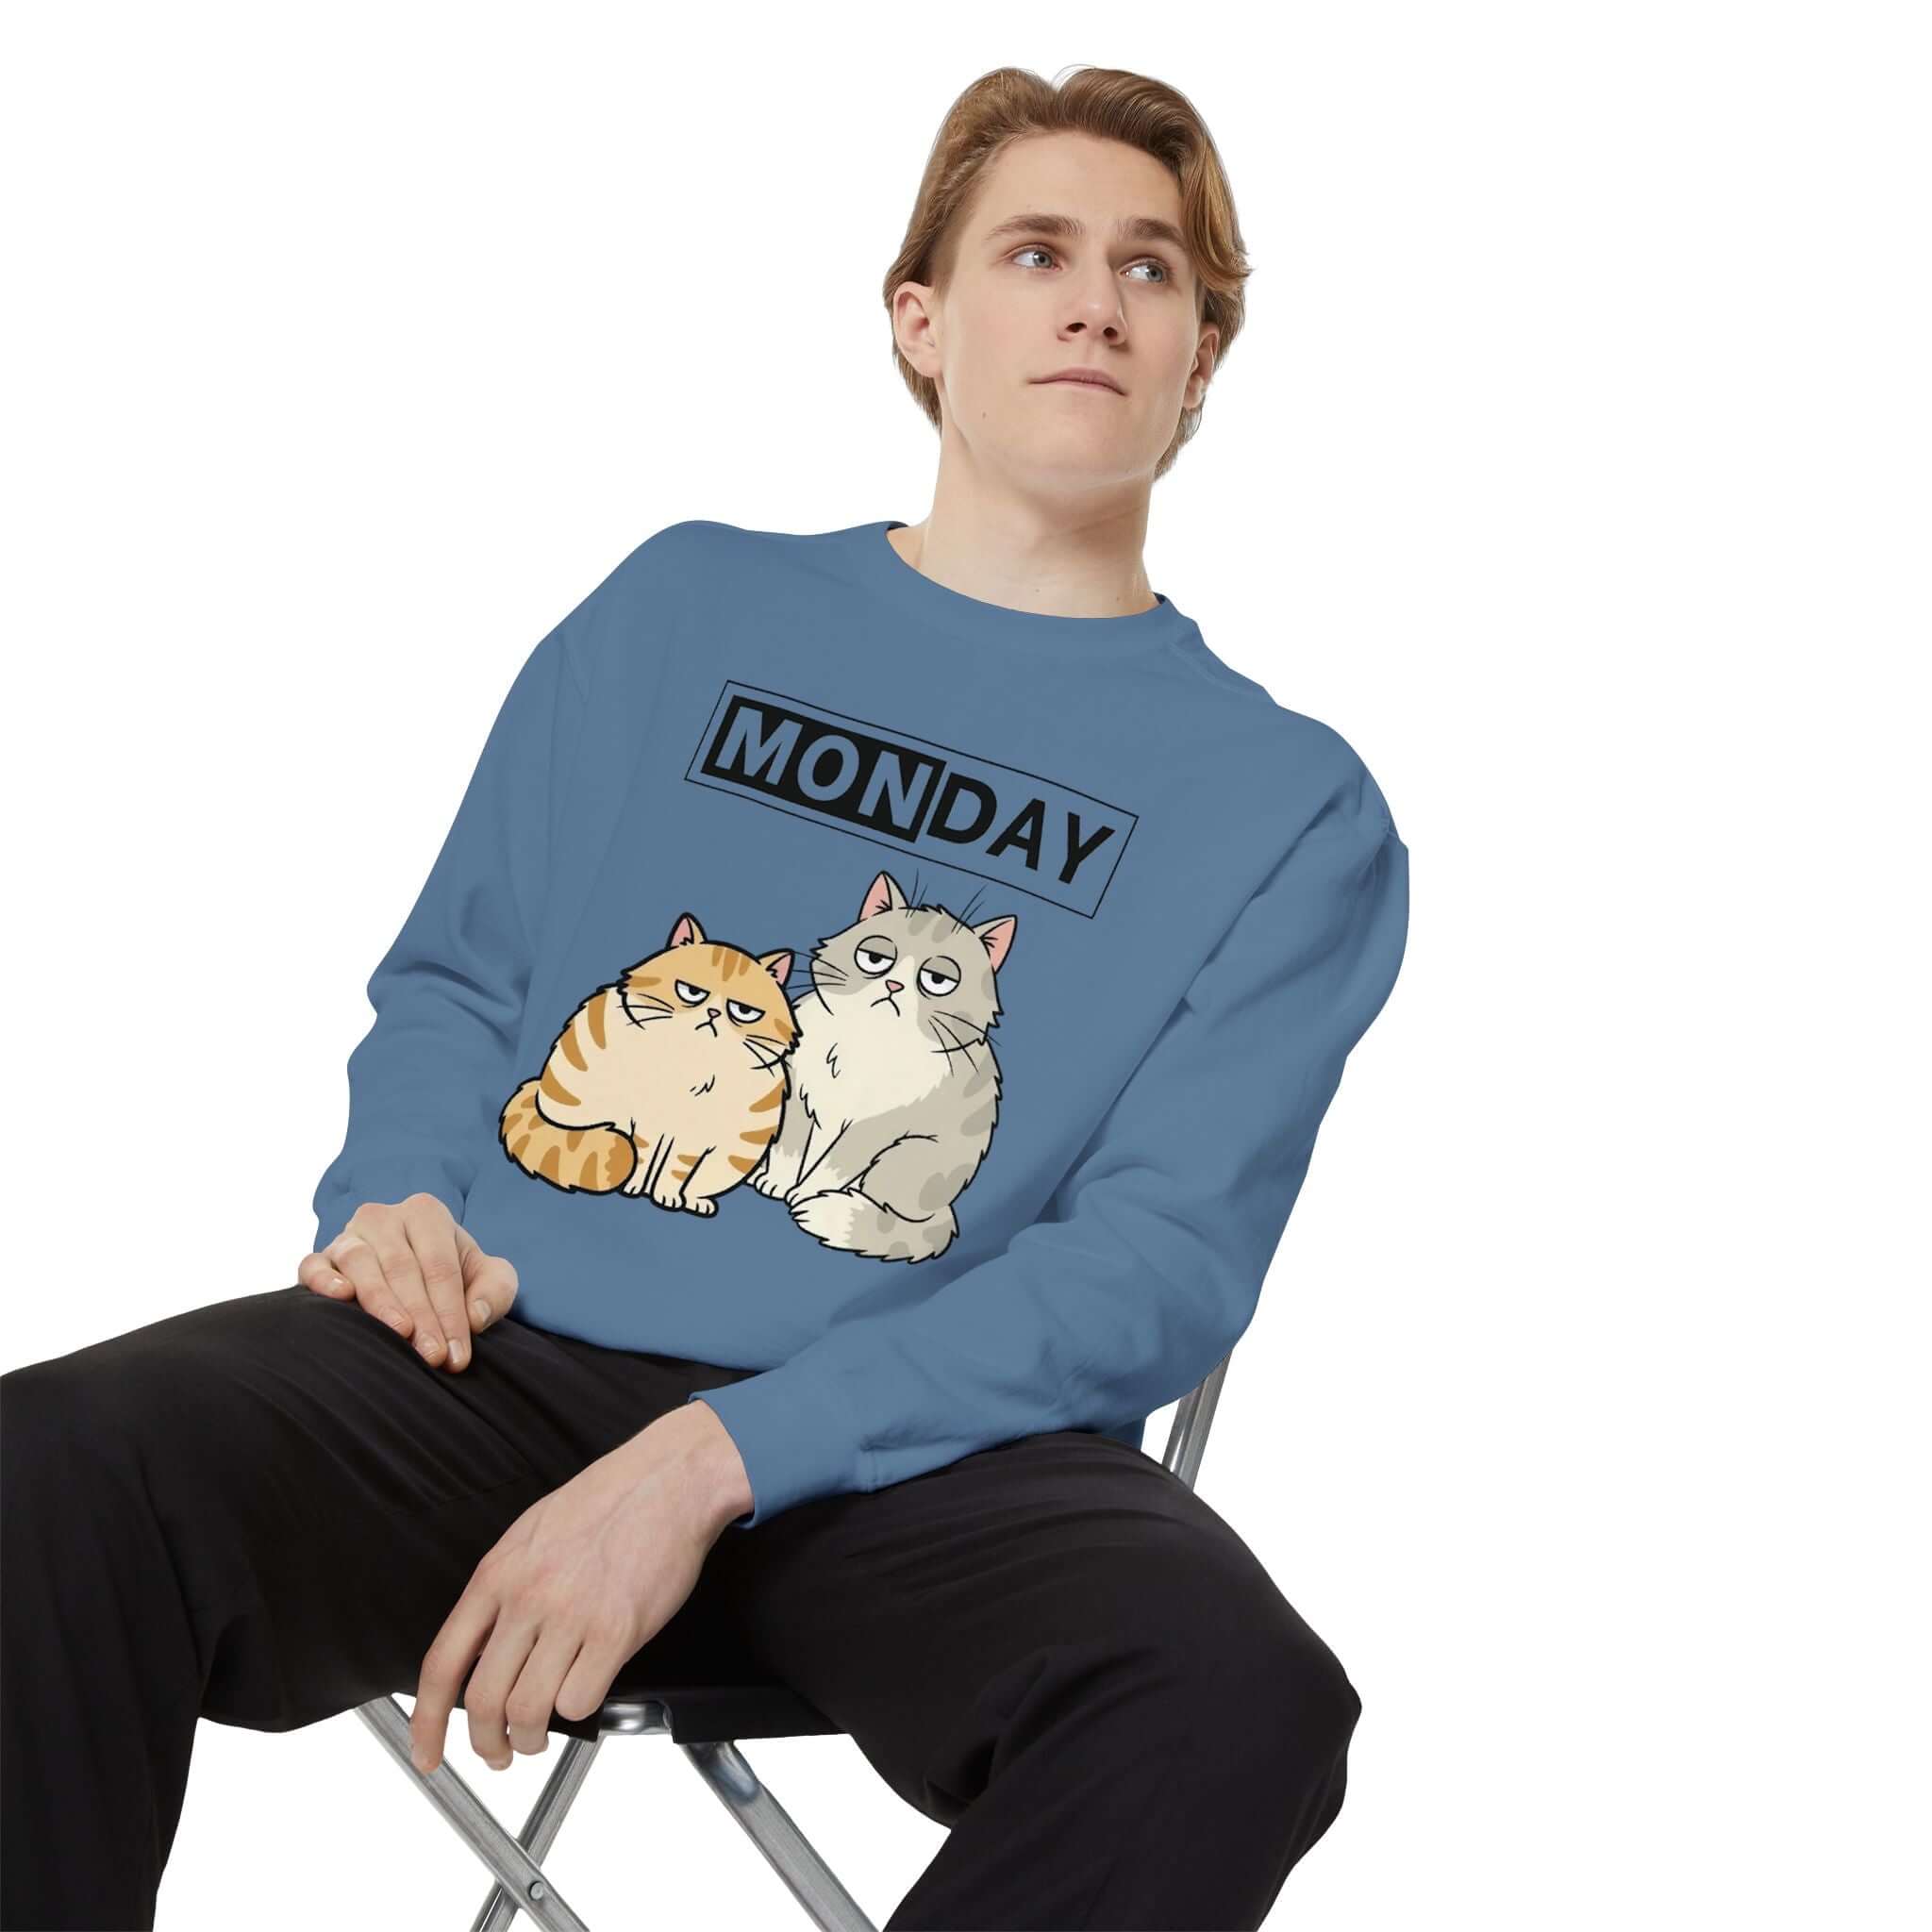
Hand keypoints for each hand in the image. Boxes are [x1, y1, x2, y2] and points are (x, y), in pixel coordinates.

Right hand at [298, 1193, 516, 1372]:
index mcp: (427, 1214)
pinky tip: (342, 1296)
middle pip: (403, 1268)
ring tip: (399, 1333)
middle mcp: (384, 1218)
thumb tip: (474, 1317)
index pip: (441, 1267)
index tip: (457, 1355)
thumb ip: (495, 1292)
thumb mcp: (488, 1279)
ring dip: (381, 1302)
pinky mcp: (320, 1258)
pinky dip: (323, 1279)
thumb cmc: (455, 1279)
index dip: (451, 1312)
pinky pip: (314, 1265)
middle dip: (422, 1316)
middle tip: (432, 1356)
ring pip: (361, 1264)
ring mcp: (348, 1236)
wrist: (415, 1276)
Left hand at [407, 1403, 749, 1775]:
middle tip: (498, 1752)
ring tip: (540, 1736)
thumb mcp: (531, 1534)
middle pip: (483, 1701)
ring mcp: (572, 1615)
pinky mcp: (617, 1630)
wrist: (669, 1478)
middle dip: (486, 1744)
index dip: (427, 1721)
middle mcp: (528, 1597)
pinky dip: (579, 1710)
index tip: (428, 1752)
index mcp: (498, 1574)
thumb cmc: (608, 1500)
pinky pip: (581, 1700)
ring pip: (528, 1711)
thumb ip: (503, 1589)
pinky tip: (586, 1691)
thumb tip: (485, 1646)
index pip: (442, 1664)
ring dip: (531, 1738)